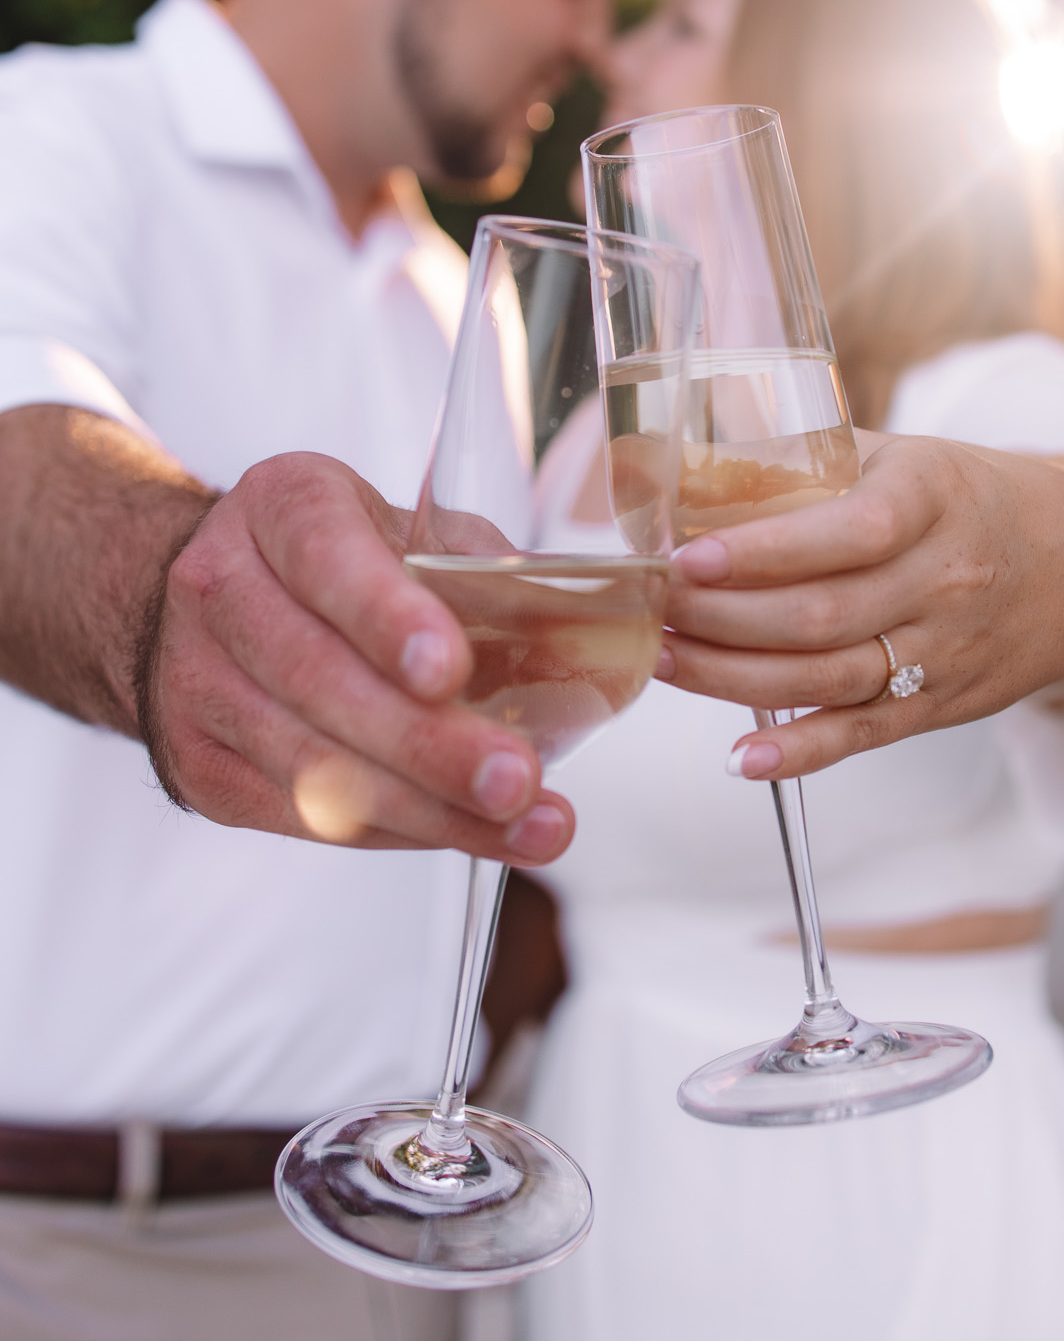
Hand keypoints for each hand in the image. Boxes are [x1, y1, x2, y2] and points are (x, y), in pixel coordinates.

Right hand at [137, 452, 572, 859]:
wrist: (209, 601)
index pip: (327, 558)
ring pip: (312, 767)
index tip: (451, 670)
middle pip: (320, 680)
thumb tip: (589, 630)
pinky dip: (398, 831)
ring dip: (428, 810)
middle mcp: (222, 589)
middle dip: (427, 743)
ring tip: (527, 826)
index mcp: (281, 507)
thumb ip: (483, 569)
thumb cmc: (336, 559)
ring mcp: (198, 683)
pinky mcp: (201, 768)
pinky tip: (469, 833)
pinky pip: (305, 818)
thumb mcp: (401, 525)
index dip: (387, 617)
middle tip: (518, 779)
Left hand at [657, 433, 1063, 782]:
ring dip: (734, 678)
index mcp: (930, 500)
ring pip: (830, 677)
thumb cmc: (960, 498)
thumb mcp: (901, 459)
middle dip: (721, 618)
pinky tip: (740, 758)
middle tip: (649, 608)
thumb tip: (689, 469)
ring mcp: (943, 650)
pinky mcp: (939, 704)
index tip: (687, 557)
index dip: (763, 551)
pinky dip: (801, 752)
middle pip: (821, 615)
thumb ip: (810, 463)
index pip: (846, 533)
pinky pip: (864, 735)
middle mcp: (943, 579)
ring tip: (664, 661)